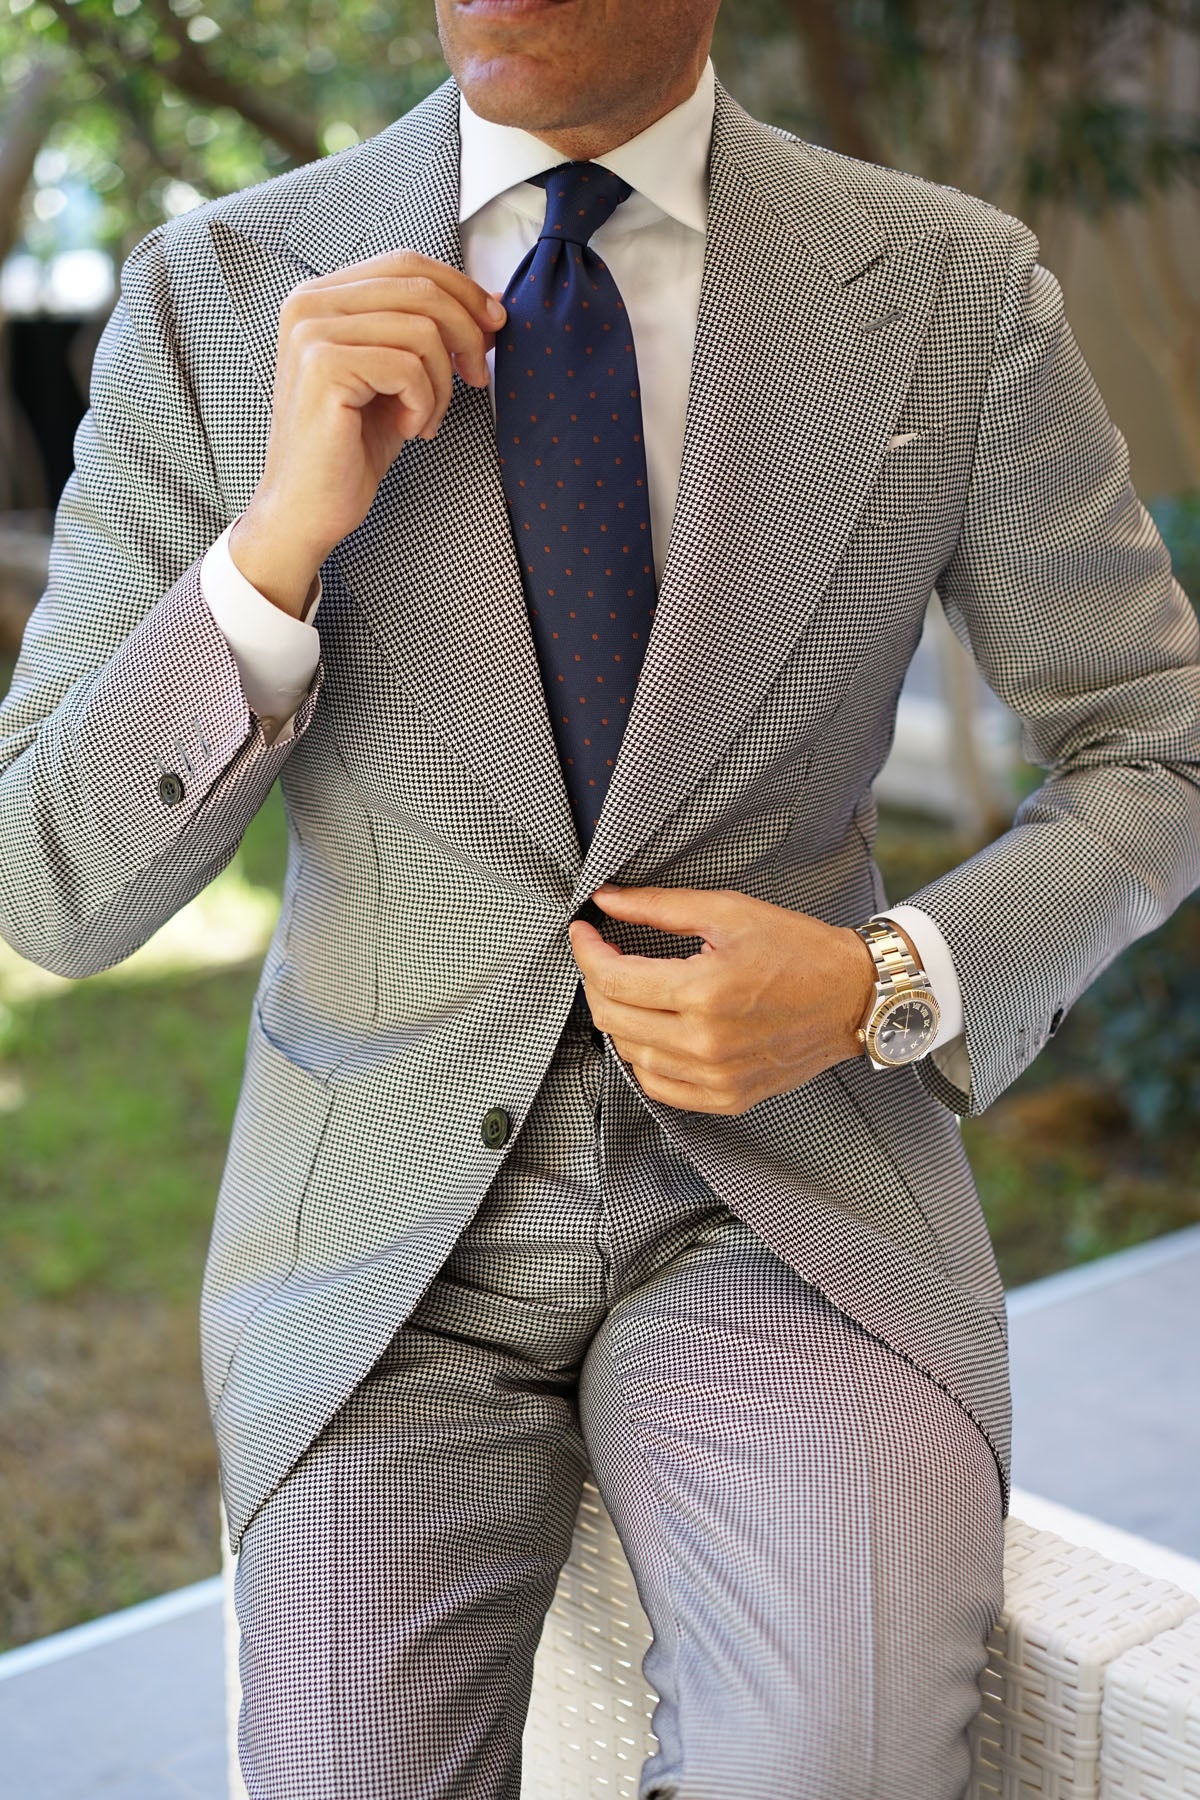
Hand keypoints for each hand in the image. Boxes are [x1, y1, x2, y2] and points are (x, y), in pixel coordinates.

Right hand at [230, 251, 506, 615]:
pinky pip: (408, 367)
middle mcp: (309, 302)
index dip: (460, 289)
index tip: (493, 325)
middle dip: (466, 333)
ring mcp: (312, 331)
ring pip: (422, 330)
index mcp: (322, 296)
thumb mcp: (398, 378)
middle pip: (420, 288)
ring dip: (442, 383)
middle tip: (476, 377)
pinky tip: (408, 429)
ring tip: (426, 419)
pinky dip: (424, 404)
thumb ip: (430, 332)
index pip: (406, 264)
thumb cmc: (352, 446)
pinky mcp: (323, 366)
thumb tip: (489, 300)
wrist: (307, 507)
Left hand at [568, 885, 878, 1114]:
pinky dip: (643, 1056)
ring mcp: (716, 1077)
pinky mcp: (726, 1098)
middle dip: (596, 981)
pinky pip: (657, 1085)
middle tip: (604, 955)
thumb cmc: (798, 950)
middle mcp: (706, 1042)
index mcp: (704, 991)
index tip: (583, 931)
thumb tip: (605, 901)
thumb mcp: (728, 912)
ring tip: (632, 988)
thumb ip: (659, 908)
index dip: (586, 951)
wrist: (854, 997)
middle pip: (612, 1017)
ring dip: (619, 1017)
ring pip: (629, 1053)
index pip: (612, 978)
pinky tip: (653, 1028)